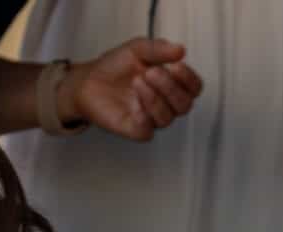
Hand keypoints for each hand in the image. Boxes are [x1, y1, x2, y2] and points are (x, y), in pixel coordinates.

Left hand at [64, 38, 203, 140]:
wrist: (89, 80)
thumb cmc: (116, 67)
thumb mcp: (138, 49)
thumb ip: (159, 49)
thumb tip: (180, 49)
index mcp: (171, 84)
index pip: (193, 88)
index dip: (189, 79)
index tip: (176, 66)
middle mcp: (165, 104)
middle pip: (184, 105)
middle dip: (170, 87)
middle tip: (151, 72)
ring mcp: (151, 119)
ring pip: (167, 118)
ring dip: (154, 98)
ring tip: (137, 81)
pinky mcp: (135, 130)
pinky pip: (147, 131)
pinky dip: (143, 117)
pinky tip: (134, 103)